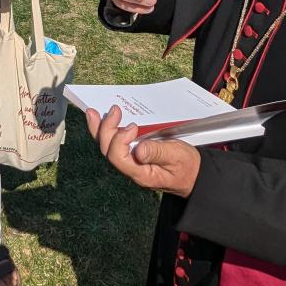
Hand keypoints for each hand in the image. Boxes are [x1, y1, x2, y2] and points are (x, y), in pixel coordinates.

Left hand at [85, 105, 200, 196]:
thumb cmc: (187, 166)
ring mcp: (130, 162)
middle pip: (108, 151)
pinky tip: (104, 118)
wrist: (193, 175)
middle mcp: (131, 169)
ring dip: (99, 129)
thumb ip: (159, 153)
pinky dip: (107, 130)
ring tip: (92, 112)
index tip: (134, 126)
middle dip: (106, 129)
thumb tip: (139, 150)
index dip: (119, 140)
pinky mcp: (132, 154)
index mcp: (141, 173)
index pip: (118, 158)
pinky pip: (114, 143)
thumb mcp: (178, 158)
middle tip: (114, 110)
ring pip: (107, 147)